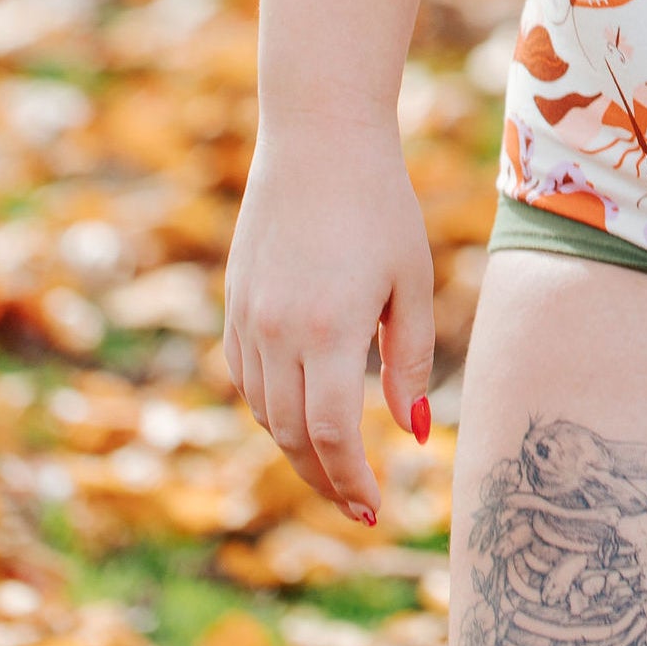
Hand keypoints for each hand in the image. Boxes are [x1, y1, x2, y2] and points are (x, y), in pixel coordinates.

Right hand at [223, 118, 436, 518]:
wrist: (319, 138)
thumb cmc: (381, 204)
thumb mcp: (410, 281)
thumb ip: (407, 360)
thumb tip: (412, 433)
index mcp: (329, 330)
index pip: (331, 435)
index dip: (350, 481)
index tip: (373, 508)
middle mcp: (278, 333)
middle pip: (291, 436)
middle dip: (325, 478)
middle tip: (357, 504)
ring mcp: (248, 318)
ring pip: (263, 412)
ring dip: (294, 448)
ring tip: (334, 467)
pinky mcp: (234, 302)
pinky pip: (245, 377)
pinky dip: (269, 407)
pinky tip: (298, 413)